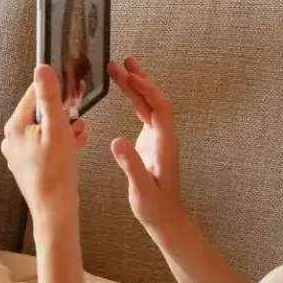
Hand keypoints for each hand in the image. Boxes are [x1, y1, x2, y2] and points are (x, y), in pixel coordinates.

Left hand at [3, 64, 85, 214]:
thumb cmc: (56, 172)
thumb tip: (42, 69)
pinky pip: (45, 147)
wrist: (55, 210)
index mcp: (14, 127)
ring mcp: (19, 154)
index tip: (70, 90)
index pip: (33, 95)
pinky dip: (60, 144)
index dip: (54, 90)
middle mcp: (12, 140)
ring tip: (79, 134)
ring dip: (64, 129)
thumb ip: (50, 97)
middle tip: (77, 118)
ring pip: (44, 131)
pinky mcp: (29, 166)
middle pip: (39, 114)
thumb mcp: (57, 128)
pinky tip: (76, 145)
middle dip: (62, 114)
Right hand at [106, 57, 188, 232]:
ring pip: (149, 105)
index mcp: (164, 144)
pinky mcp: (152, 143)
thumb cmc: (155, 208)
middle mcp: (164, 137)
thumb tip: (117, 140)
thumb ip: (131, 164)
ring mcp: (159, 139)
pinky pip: (145, 114)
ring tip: (120, 69)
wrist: (166, 220)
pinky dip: (135, 100)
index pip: (160, 108)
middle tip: (122, 62)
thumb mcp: (141, 189)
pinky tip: (125, 92)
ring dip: (136, 87)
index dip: (147, 90)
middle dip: (140, 80)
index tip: (131, 75)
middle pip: (155, 100)